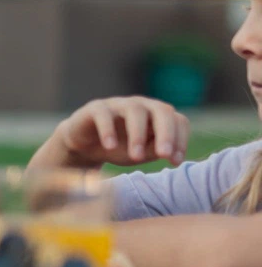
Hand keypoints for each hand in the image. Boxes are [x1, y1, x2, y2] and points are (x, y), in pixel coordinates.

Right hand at [35, 96, 188, 169]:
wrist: (85, 146)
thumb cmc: (118, 148)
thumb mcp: (141, 154)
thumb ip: (155, 151)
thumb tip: (171, 154)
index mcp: (158, 116)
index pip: (178, 120)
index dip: (180, 140)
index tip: (174, 162)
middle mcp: (141, 105)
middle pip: (162, 110)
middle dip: (166, 133)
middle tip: (163, 155)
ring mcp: (118, 104)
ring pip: (135, 111)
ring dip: (138, 135)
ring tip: (135, 158)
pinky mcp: (95, 108)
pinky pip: (104, 115)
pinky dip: (108, 131)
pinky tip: (110, 147)